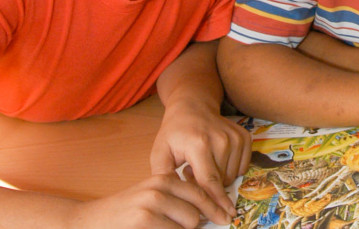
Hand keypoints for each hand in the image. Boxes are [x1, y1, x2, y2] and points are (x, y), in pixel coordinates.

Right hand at [70, 173, 230, 227]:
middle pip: (197, 212)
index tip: (227, 217)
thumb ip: (177, 199)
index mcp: (164, 178)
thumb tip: (211, 212)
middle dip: (196, 225)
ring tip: (160, 227)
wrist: (87, 222)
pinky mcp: (144, 220)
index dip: (216, 208)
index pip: (200, 193)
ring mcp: (152, 203)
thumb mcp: (152, 197)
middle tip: (191, 227)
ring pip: (188, 224)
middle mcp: (160, 187)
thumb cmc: (124, 213)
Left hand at [150, 99, 250, 217]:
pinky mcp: (245, 137)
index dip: (215, 201)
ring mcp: (235, 137)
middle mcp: (221, 140)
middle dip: (207, 185)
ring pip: (232, 175)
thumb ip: (164, 177)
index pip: (209, 180)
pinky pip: (242, 167)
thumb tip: (175, 199)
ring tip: (203, 163)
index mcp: (199, 144)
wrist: (193, 106)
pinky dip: (229, 169)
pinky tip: (216, 158)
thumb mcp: (160, 152)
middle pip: (221, 180)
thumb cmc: (174, 132)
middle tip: (192, 170)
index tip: (223, 216)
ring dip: (218, 177)